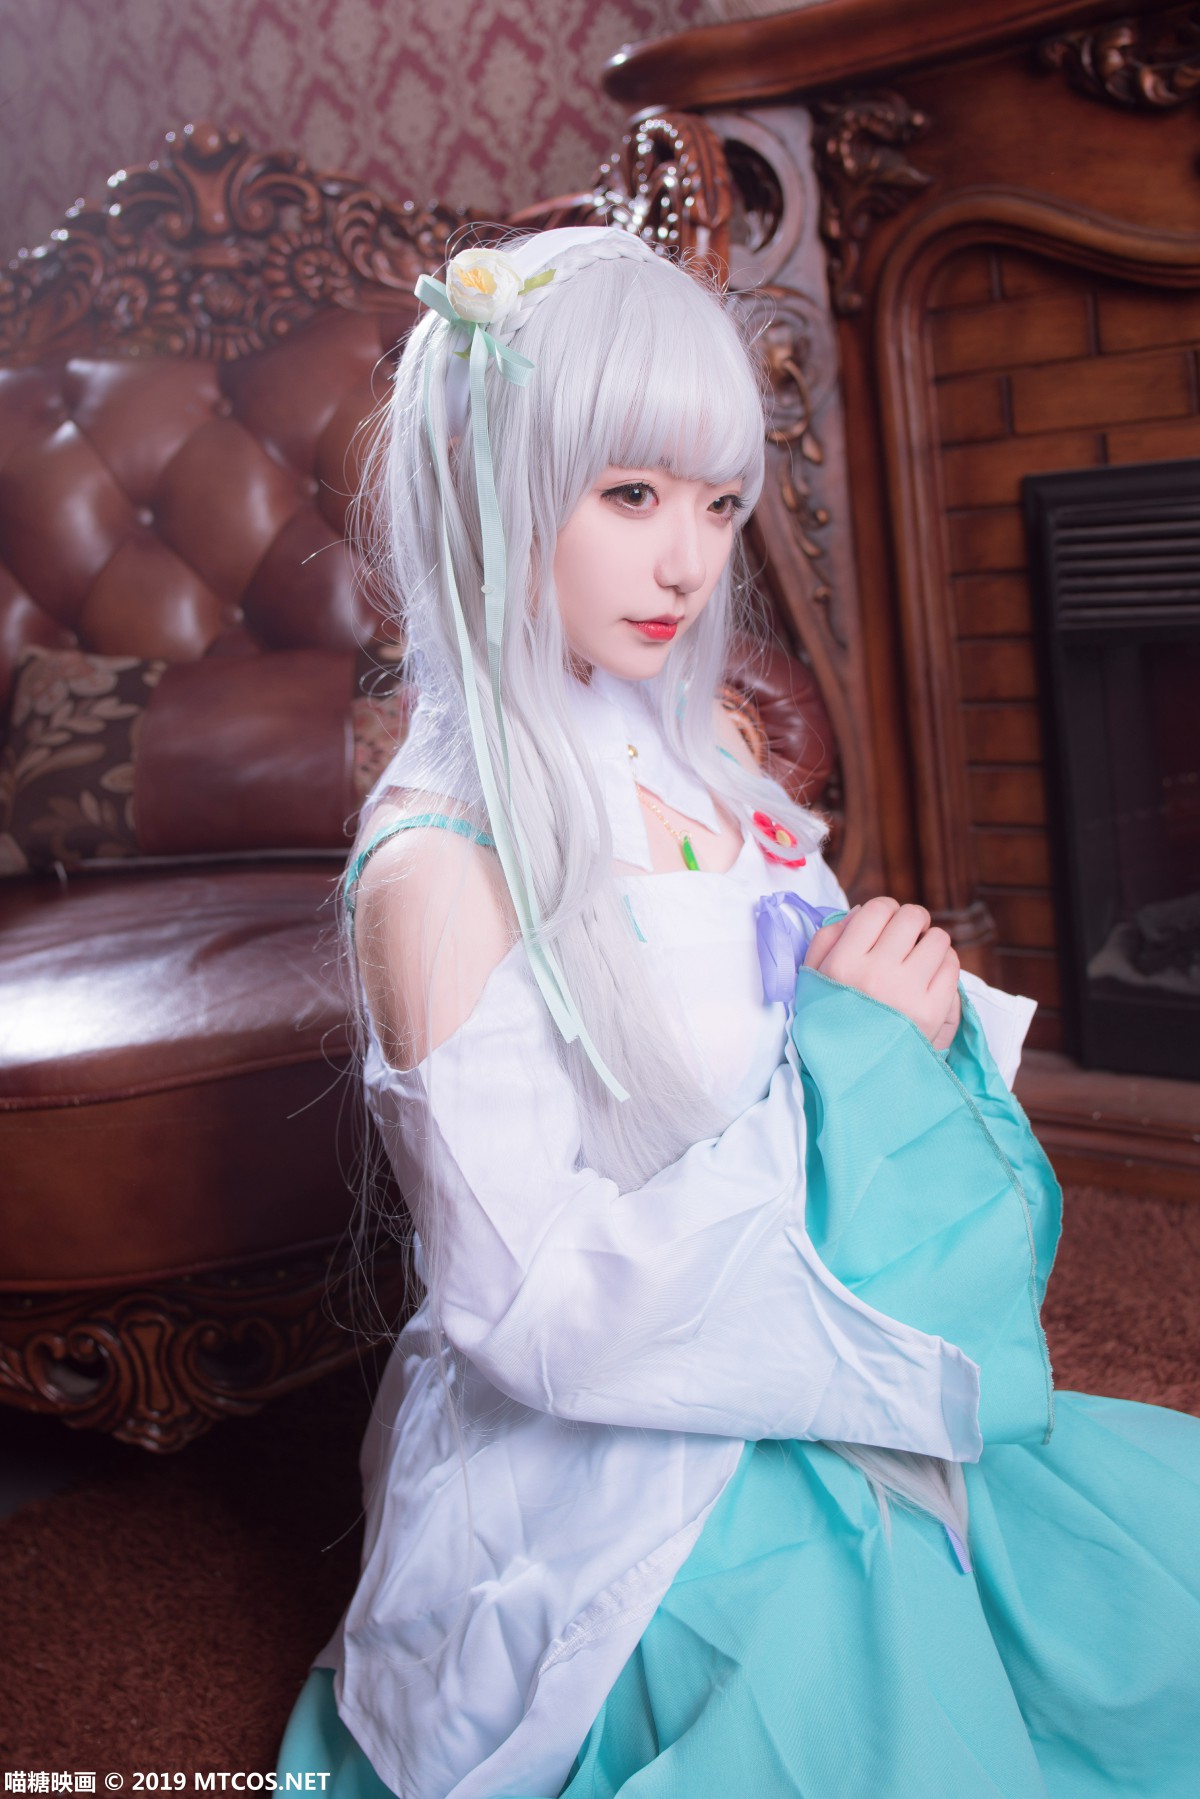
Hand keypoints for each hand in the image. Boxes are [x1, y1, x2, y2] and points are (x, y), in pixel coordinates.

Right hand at [805, 897, 961, 1044]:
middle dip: (912, 922)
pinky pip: (951, 965)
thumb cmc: (832, 1019)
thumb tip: (862, 911)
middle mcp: (876, 974)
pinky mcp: (933, 1011)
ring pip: (938, 938)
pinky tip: (930, 976)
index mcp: (843, 964)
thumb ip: (828, 938)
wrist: (853, 1074)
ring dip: (931, 942)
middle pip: (911, 917)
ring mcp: (907, 993)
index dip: (885, 910)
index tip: (886, 924)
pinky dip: (944, 964)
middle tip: (908, 937)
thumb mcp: (813, 978)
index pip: (877, 908)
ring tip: (920, 958)